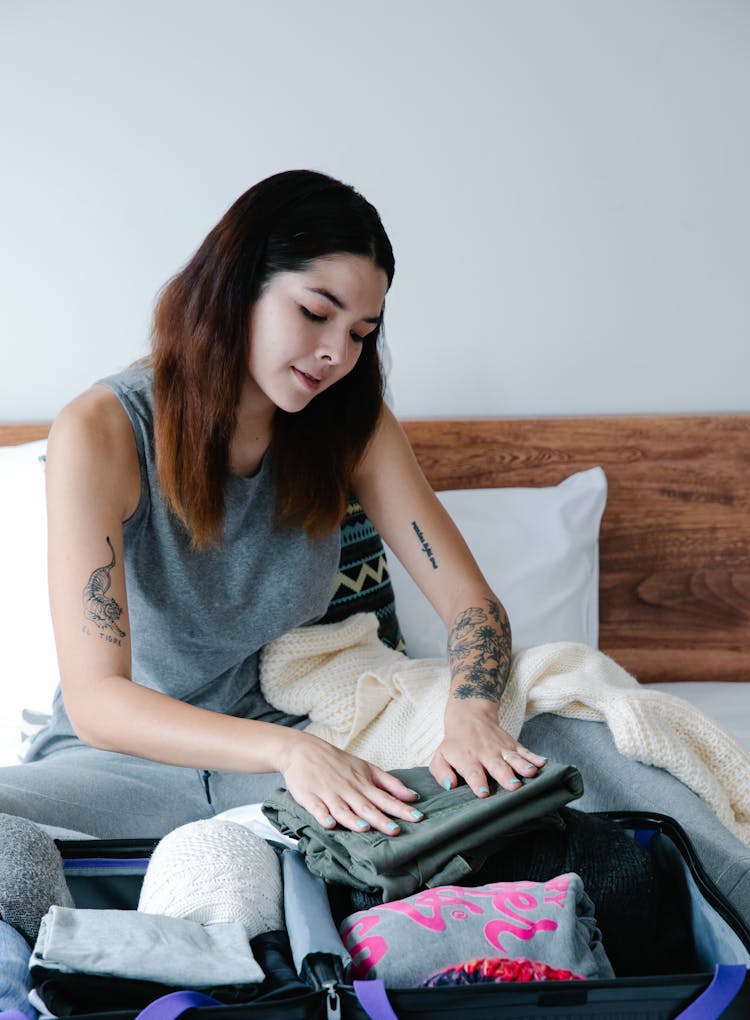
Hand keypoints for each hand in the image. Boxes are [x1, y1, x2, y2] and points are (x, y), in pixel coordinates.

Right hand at [278, 730, 422, 835]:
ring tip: (364, 828)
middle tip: (395, 830)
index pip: (385, 798)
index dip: (401, 809)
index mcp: (363, 784)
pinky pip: (317, 808)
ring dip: (353, 819)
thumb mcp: (366, 768)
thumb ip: (389, 783)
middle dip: (380, 820)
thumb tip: (412, 796)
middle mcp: (348, 790)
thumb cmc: (338, 762)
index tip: (418, 818)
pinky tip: (329, 824)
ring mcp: (328, 794)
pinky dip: (322, 816)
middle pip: (366, 807)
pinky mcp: (310, 797)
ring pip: (342, 809)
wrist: (304, 750)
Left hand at [431, 701, 546, 795]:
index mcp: (467, 759)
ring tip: (531, 773)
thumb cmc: (455, 743)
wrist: (469, 715)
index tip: (484, 793)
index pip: (472, 772)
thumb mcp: (440, 756)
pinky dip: (535, 757)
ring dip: (523, 765)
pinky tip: (544, 763)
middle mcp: (486, 754)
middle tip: (514, 786)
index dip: (478, 783)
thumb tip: (450, 786)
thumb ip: (441, 772)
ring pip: (513, 758)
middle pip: (497, 766)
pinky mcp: (513, 744)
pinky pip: (525, 751)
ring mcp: (501, 748)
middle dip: (505, 776)